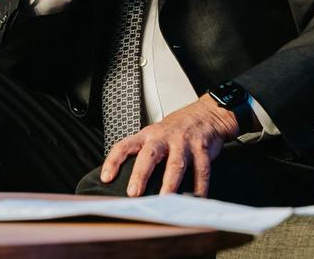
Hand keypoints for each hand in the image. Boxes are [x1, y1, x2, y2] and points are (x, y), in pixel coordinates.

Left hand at [100, 95, 239, 196]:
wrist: (206, 114)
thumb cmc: (177, 129)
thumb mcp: (156, 135)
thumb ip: (144, 154)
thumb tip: (127, 182)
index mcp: (148, 135)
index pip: (125, 145)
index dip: (114, 161)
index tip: (106, 178)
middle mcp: (164, 137)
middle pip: (149, 154)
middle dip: (141, 174)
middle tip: (133, 192)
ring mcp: (184, 142)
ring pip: (176, 164)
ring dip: (170, 184)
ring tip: (164, 200)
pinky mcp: (202, 148)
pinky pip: (200, 170)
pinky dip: (199, 186)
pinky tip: (196, 198)